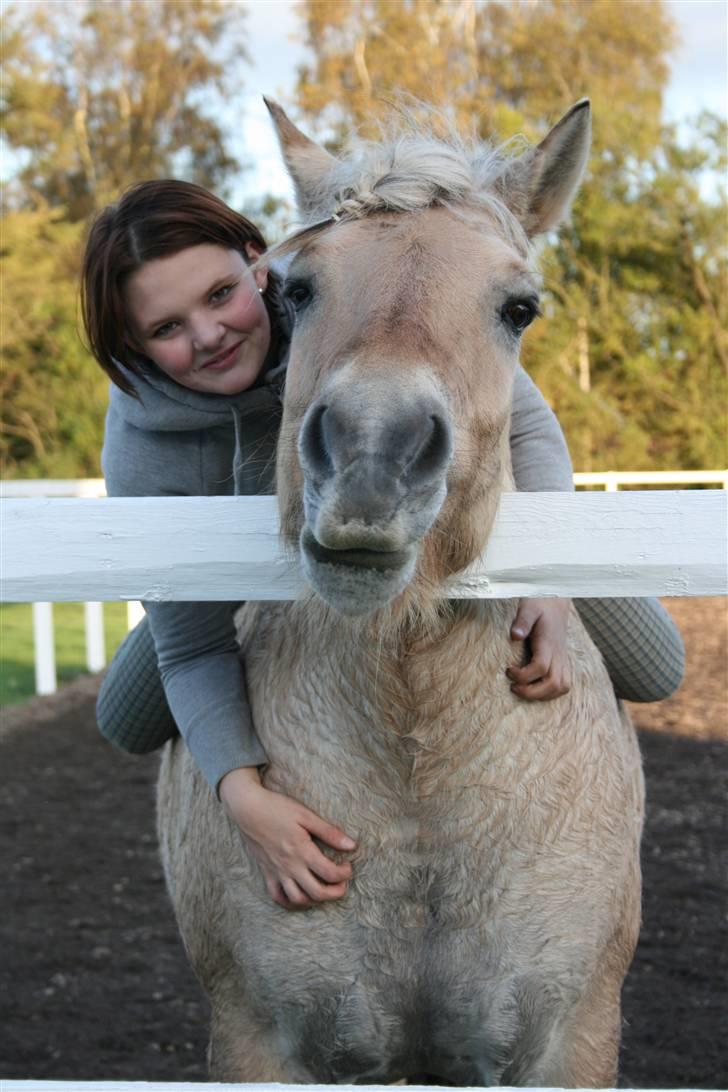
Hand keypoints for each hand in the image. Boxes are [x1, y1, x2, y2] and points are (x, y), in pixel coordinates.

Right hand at [219, 766, 355, 910]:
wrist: (248, 809)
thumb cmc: (278, 808)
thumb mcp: (306, 815)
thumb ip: (329, 832)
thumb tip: (352, 845)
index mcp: (302, 851)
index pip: (329, 873)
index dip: (344, 874)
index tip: (348, 866)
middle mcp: (290, 866)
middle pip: (317, 892)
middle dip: (335, 893)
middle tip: (342, 884)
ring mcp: (277, 872)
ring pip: (297, 899)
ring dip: (314, 900)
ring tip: (323, 890)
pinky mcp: (267, 873)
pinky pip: (277, 896)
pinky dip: (290, 902)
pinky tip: (300, 895)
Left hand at [506, 598, 571, 700]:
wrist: (557, 600)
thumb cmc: (540, 603)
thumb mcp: (529, 607)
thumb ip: (522, 621)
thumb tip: (515, 636)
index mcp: (549, 642)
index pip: (541, 667)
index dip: (523, 675)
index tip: (508, 670)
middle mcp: (559, 653)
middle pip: (554, 684)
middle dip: (532, 692)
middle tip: (513, 687)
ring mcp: (563, 658)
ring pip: (562, 687)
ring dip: (542, 695)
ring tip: (523, 689)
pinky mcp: (563, 661)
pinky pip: (564, 683)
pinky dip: (551, 692)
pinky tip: (535, 687)